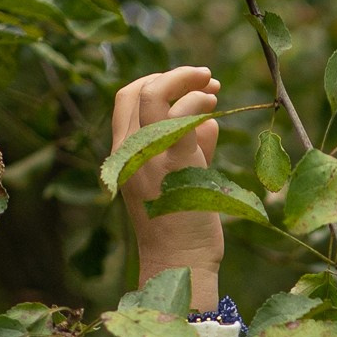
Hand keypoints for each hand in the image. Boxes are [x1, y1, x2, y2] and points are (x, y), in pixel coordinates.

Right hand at [113, 65, 220, 288]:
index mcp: (123, 154)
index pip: (127, 98)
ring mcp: (149, 157)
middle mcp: (129, 152)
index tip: (186, 84)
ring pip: (154, 94)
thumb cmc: (182, 224)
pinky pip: (182, 116)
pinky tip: (213, 106)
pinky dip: (198, 101)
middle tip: (204, 76)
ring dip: (188, 82)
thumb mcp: (179, 177)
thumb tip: (210, 120)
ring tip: (213, 89)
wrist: (181, 261)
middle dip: (173, 75)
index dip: (156, 81)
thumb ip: (188, 146)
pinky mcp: (174, 164)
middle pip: (137, 90)